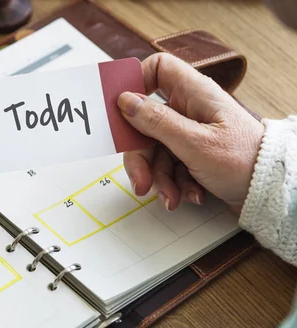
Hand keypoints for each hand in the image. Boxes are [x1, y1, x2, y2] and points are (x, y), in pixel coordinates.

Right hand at [117, 53, 264, 213]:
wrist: (269, 193)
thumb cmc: (245, 162)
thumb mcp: (194, 143)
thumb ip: (156, 121)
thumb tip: (125, 101)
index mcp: (194, 94)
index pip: (157, 68)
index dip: (136, 83)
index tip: (121, 110)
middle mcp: (190, 109)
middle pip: (146, 122)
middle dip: (142, 156)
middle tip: (141, 180)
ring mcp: (190, 132)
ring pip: (154, 149)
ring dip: (159, 178)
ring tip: (173, 196)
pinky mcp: (191, 154)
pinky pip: (168, 165)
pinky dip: (174, 184)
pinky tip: (189, 195)